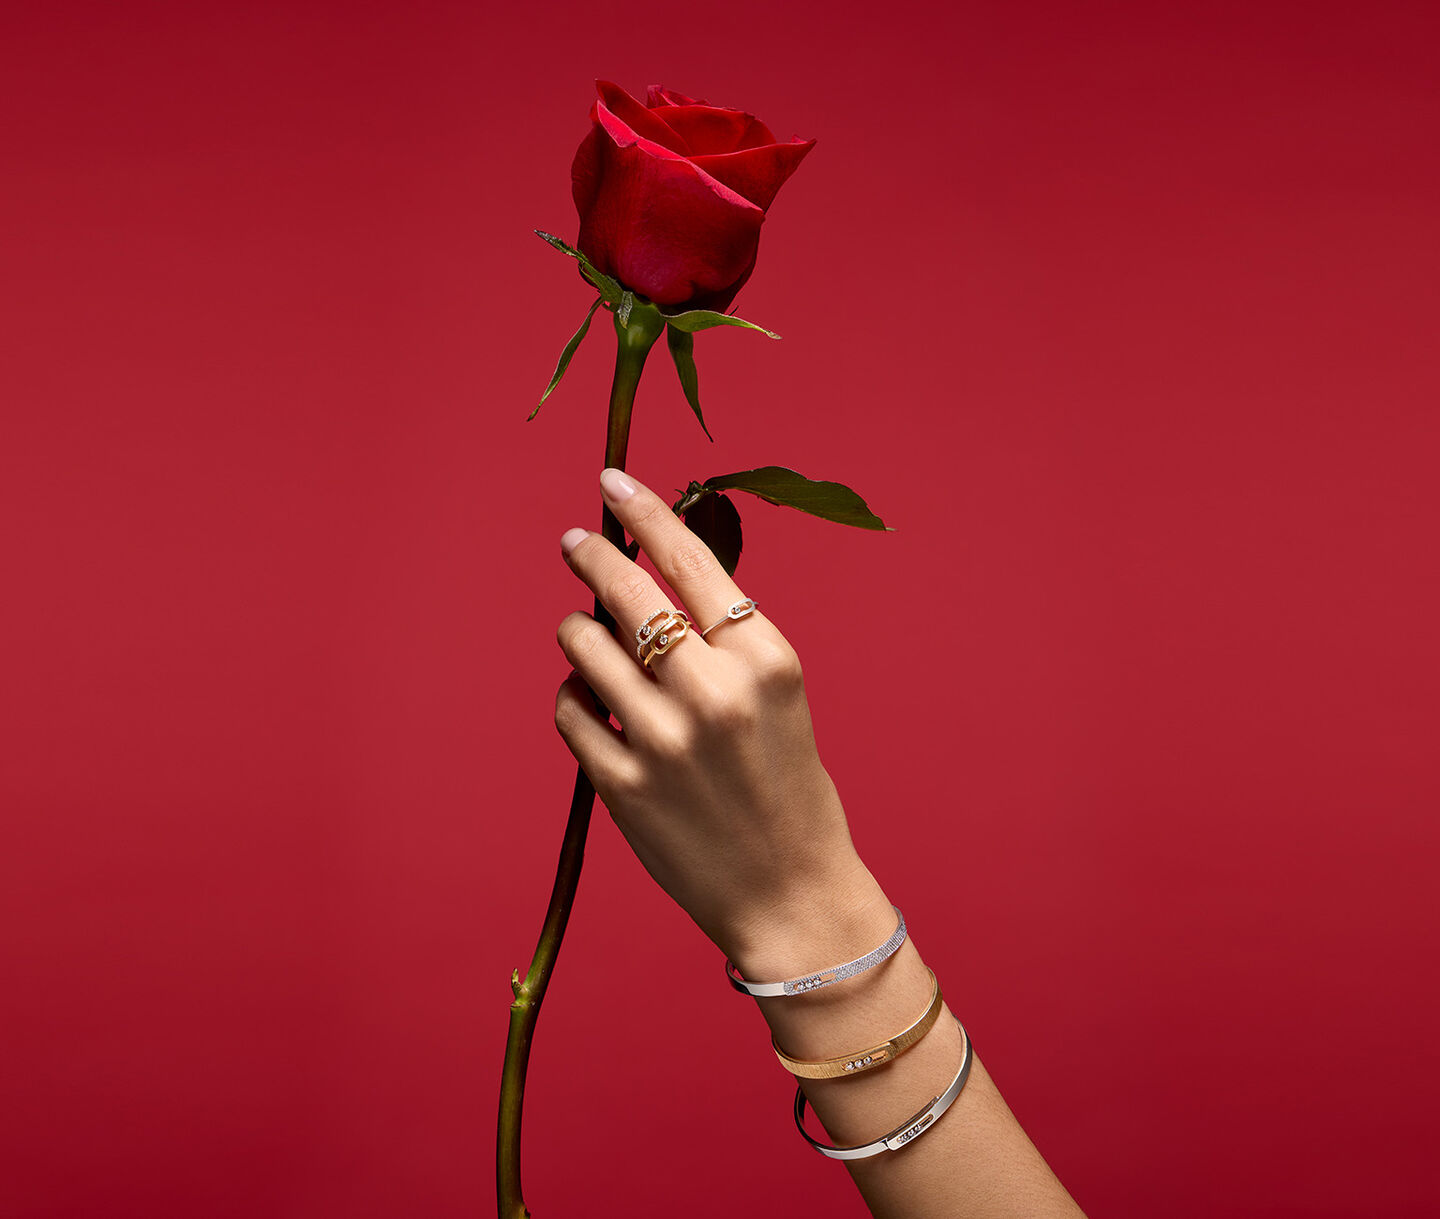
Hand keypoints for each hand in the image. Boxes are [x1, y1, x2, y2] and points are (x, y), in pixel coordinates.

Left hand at [553, 468, 886, 973]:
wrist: (792, 894)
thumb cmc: (789, 786)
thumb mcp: (778, 695)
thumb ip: (724, 637)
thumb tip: (647, 573)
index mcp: (767, 660)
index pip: (691, 560)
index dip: (645, 512)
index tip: (612, 482)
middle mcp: (715, 691)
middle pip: (627, 592)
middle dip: (591, 555)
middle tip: (573, 541)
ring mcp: (664, 740)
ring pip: (584, 645)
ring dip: (579, 634)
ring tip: (590, 641)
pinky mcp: (623, 787)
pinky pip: (569, 710)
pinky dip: (575, 698)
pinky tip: (595, 706)